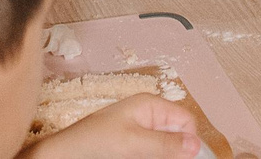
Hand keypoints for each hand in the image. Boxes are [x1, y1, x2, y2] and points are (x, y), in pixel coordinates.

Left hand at [27, 93, 198, 158]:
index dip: (191, 140)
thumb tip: (195, 145)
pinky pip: (154, 153)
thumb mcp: (132, 142)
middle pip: (178, 136)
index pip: (185, 120)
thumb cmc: (91, 141)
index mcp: (149, 106)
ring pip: (166, 148)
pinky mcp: (134, 149)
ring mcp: (141, 134)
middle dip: (178, 151)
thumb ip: (164, 143)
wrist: (64, 155)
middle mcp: (148, 118)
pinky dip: (155, 157)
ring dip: (167, 155)